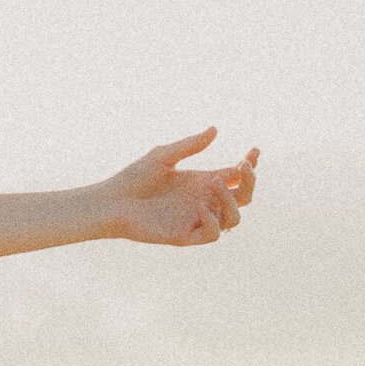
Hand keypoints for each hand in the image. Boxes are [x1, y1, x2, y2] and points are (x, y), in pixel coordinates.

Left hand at [95, 127, 258, 245]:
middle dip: (249, 182)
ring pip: (233, 218)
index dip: (249, 165)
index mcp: (200, 182)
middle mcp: (203, 201)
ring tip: (213, 180)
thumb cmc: (133, 178)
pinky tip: (200, 207)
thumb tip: (215, 129)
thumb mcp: (162, 157)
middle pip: (242, 197)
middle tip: (241, 166)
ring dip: (230, 200)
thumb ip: (188, 146)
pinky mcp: (185, 236)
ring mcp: (196, 219)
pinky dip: (212, 222)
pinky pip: (212, 234)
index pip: (234, 176)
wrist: (110, 202)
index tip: (253, 151)